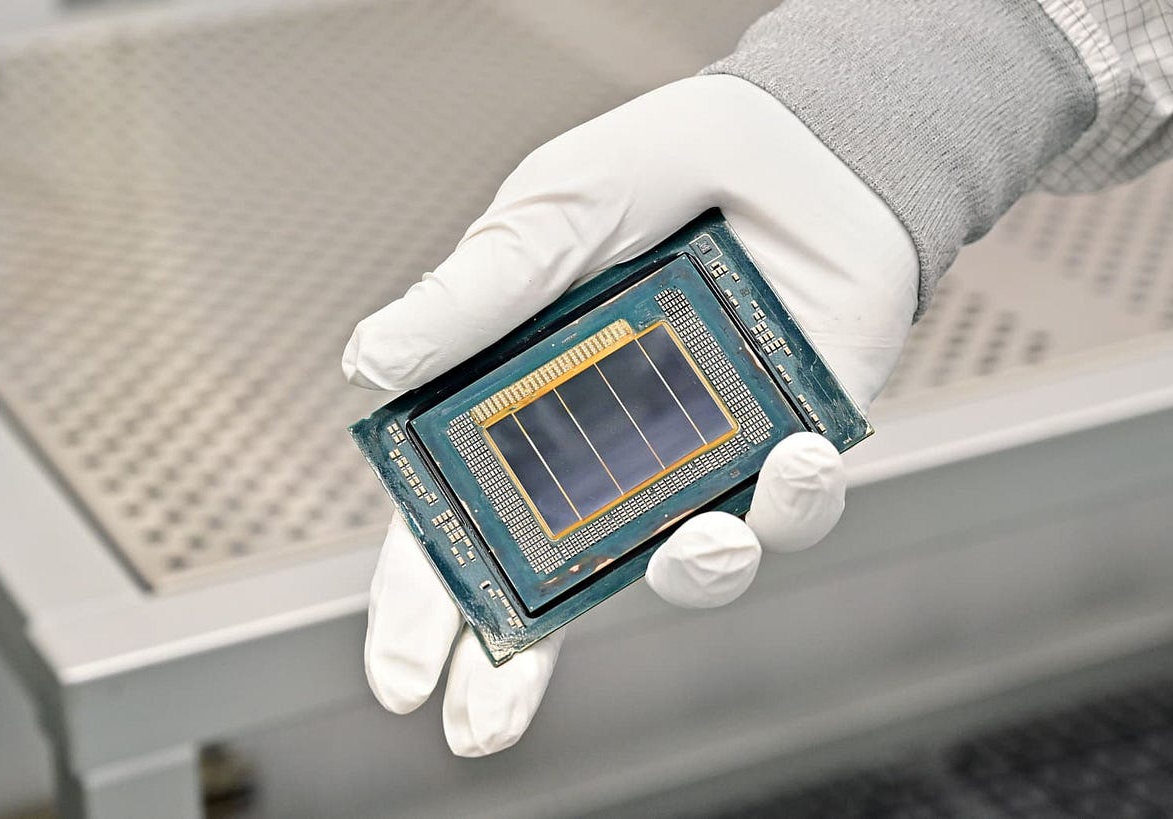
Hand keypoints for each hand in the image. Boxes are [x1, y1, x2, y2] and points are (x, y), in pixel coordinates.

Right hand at [342, 74, 917, 755]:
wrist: (802, 134)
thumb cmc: (664, 165)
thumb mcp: (548, 215)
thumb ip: (472, 294)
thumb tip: (370, 364)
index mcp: (533, 397)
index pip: (461, 514)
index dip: (426, 598)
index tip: (401, 674)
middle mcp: (614, 443)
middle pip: (555, 577)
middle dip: (519, 661)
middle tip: (484, 723)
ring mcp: (703, 454)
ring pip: (687, 565)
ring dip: (691, 569)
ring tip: (700, 536)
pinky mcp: (792, 445)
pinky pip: (791, 513)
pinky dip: (792, 497)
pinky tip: (792, 451)